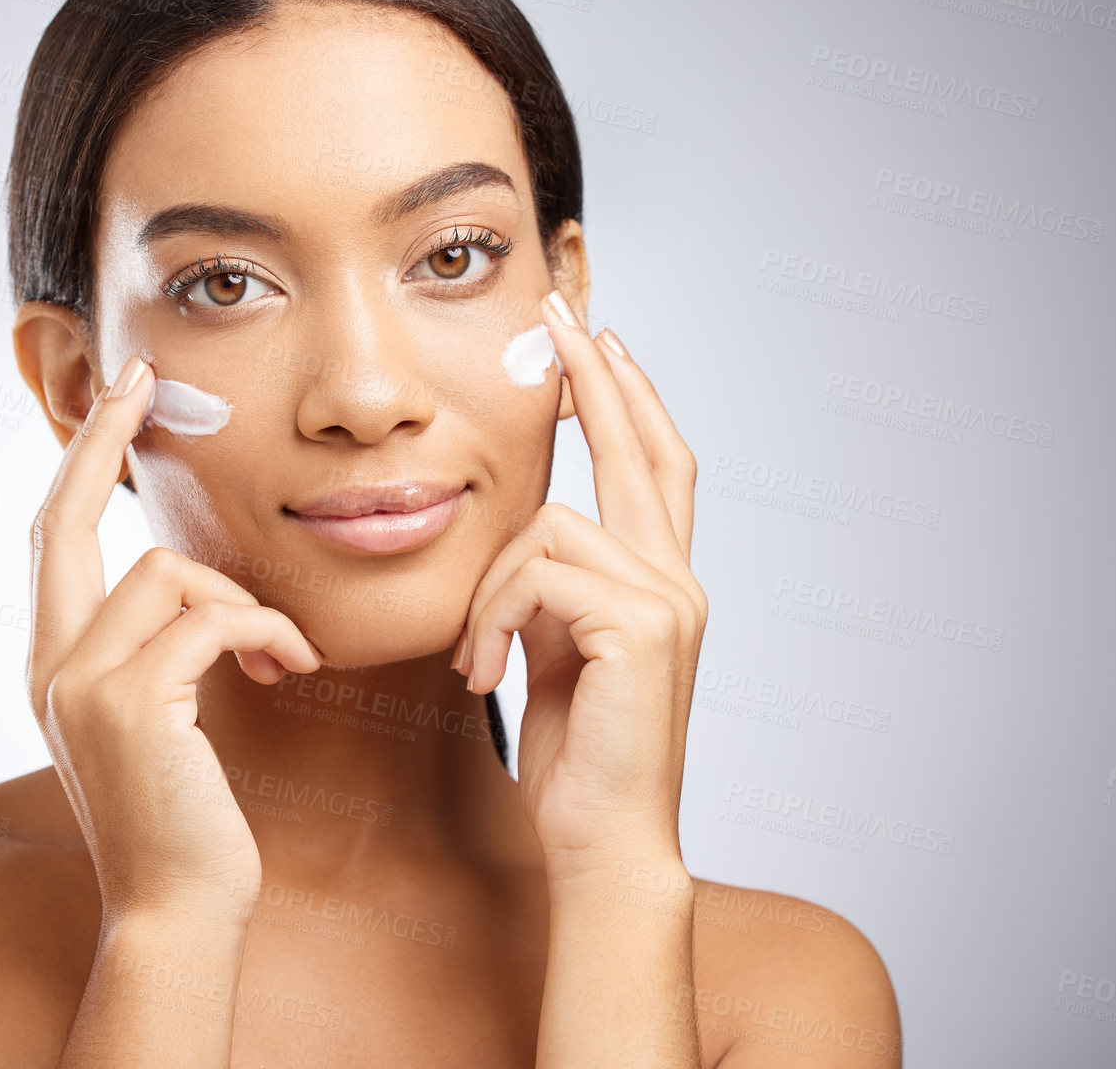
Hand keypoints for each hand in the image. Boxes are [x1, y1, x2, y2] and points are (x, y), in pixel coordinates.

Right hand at [25, 354, 322, 919]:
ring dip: (243, 604)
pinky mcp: (133, 702)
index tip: (117, 396)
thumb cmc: (183, 812)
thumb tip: (191, 583)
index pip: (52, 535)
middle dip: (102, 439)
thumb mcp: (153, 716)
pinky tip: (289, 669)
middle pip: (65, 519)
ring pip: (169, 573)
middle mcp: (48, 664)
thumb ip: (150, 648)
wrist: (179, 907)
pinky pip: (215, 618)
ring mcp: (81, 682)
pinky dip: (266, 632)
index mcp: (51, 661)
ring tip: (281, 652)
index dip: (80, 459)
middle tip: (145, 382)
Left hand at [455, 292, 706, 875]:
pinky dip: (493, 616)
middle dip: (598, 377)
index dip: (626, 400)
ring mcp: (667, 600)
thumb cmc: (576, 754)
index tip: (593, 345)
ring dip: (491, 588)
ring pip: (550, 524)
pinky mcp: (639, 625)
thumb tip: (527, 547)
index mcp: (661, 582)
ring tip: (477, 659)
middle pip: (641, 449)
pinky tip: (485, 670)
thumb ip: (556, 590)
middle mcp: (677, 580)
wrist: (602, 840)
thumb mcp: (557, 651)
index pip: (653, 467)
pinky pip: (536, 573)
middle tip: (565, 313)